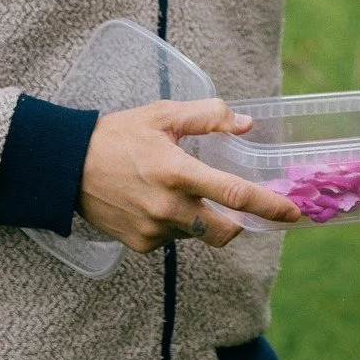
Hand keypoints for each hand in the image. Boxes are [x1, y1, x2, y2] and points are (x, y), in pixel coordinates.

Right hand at [78, 98, 299, 250]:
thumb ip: (208, 117)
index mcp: (177, 172)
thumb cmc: (118, 135)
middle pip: (223, 231)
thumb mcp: (163, 115)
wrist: (67, 166)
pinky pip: (172, 239)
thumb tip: (245, 124)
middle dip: (238, 223)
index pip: (233, 194)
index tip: (292, 211)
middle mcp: (168, 207)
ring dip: (199, 217)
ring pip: (196, 233)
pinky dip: (174, 224)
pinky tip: (154, 202)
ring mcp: (154, 230)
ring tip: (175, 190)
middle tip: (236, 207)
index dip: (268, 205)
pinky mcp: (141, 245)